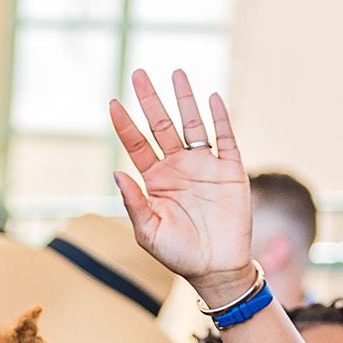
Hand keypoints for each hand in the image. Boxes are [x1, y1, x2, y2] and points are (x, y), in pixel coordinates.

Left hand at [109, 70, 252, 301]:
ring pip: (193, 125)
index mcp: (157, 181)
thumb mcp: (149, 232)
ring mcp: (205, 166)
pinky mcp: (230, 171)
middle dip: (151, 100)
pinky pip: (225, 139)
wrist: (216, 269)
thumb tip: (116, 173)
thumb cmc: (179, 254)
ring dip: (185, 100)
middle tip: (139, 73)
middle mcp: (179, 168)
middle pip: (162, 126)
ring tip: (176, 74)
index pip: (138, 145)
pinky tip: (211, 98)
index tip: (112, 103)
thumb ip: (134, 203)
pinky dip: (219, 119)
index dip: (125, 125)